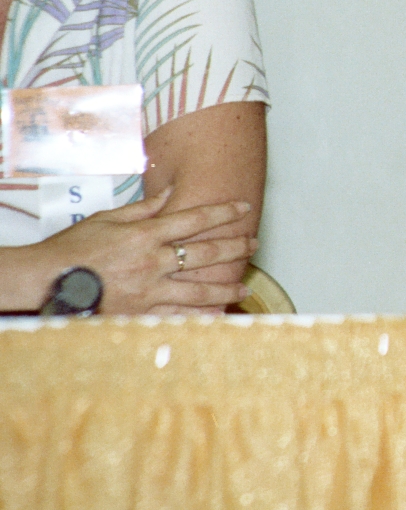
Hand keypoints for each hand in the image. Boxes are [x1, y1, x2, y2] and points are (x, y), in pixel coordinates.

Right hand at [33, 186, 254, 313]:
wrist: (47, 281)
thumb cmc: (73, 248)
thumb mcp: (107, 218)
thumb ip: (143, 208)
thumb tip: (170, 192)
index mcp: (145, 234)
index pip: (195, 219)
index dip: (223, 212)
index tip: (244, 208)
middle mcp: (153, 262)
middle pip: (206, 253)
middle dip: (235, 247)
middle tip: (254, 244)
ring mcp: (148, 290)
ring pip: (199, 290)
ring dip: (225, 288)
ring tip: (244, 288)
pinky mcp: (140, 312)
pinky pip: (178, 315)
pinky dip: (200, 316)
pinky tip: (217, 317)